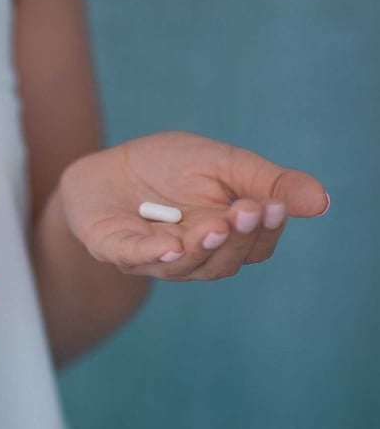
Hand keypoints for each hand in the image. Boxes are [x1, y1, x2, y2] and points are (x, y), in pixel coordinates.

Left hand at [59, 131, 328, 279]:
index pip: (254, 248)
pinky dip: (153, 253)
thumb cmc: (168, 166)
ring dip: (202, 247)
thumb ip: (266, 181)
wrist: (106, 167)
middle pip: (223, 262)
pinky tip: (171, 245)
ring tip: (215, 225)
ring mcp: (151, 257)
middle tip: (248, 212)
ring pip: (184, 265)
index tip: (274, 206)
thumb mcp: (222, 163)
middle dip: (236, 238)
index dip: (265, 231)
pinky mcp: (113, 248)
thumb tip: (321, 201)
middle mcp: (191, 256)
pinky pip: (134, 256)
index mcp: (221, 238)